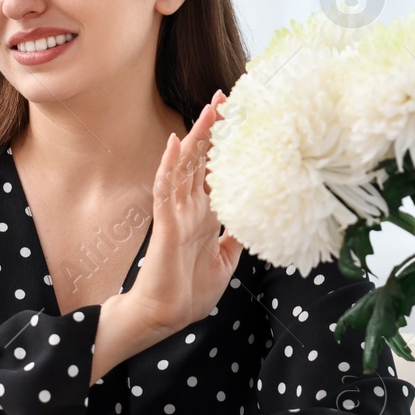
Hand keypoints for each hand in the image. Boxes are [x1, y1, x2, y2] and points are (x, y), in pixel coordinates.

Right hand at [98, 91, 242, 374]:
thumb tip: (249, 223)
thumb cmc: (188, 292)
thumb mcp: (224, 262)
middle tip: (224, 98)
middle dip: (211, 130)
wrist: (165, 317)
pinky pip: (165, 190)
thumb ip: (234, 240)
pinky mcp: (165, 226)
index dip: (224, 146)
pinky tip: (174, 144)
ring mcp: (176, 215)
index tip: (239, 119)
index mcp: (204, 216)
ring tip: (206, 110)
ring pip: (184, 167)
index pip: (214, 172)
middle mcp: (189, 209)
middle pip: (200, 160)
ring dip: (194, 138)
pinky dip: (169, 166)